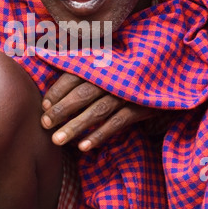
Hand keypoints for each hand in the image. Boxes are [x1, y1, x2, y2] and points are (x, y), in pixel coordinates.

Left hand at [41, 72, 155, 151]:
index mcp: (102, 62)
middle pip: (82, 93)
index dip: (56, 91)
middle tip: (44, 125)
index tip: (43, 106)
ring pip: (97, 111)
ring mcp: (126, 93)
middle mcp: (112, 76)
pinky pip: (117, 123)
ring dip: (76, 127)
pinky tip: (84, 147)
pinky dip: (100, 135)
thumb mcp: (107, 63)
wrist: (165, 72)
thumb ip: (84, 69)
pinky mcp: (140, 107)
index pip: (74, 75)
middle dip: (61, 110)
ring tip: (57, 141)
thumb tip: (53, 84)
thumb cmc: (126, 70)